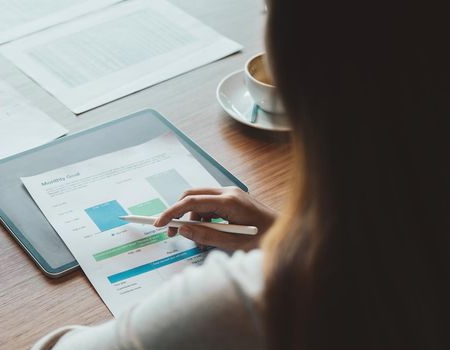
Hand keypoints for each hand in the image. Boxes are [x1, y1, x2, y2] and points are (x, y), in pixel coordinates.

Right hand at [153, 187, 276, 250]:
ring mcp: (231, 194)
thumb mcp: (233, 243)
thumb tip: (183, 231)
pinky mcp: (233, 200)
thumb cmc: (266, 240)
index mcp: (229, 200)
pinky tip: (208, 235)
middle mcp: (228, 192)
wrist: (289, 233)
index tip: (159, 223)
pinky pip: (210, 206)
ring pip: (200, 202)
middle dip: (178, 213)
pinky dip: (203, 219)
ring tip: (197, 240)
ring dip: (192, 219)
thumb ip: (206, 236)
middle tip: (171, 232)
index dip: (172, 212)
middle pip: (192, 195)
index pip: (191, 201)